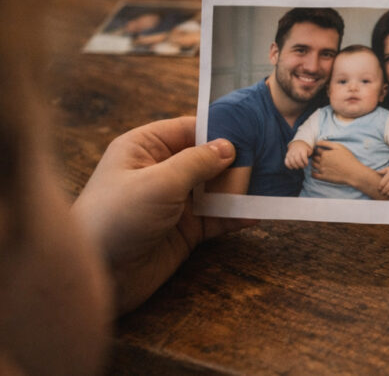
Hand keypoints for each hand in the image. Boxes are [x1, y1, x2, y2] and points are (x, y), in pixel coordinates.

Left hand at [71, 116, 255, 313]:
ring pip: (217, 188)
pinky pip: (218, 217)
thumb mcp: (158, 182)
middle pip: (208, 158)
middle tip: (273, 155)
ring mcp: (175, 202)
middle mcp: (161, 171)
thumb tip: (229, 147)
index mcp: (144, 148)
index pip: (189, 129)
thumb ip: (197, 162)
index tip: (254, 127)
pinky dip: (237, 215)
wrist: (98, 277)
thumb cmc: (116, 218)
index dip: (220, 128)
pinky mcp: (186, 231)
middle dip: (237, 159)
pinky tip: (260, 212)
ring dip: (241, 188)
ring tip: (274, 182)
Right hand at [285, 141, 311, 168]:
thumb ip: (310, 154)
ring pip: (292, 161)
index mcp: (302, 149)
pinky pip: (286, 162)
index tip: (307, 164)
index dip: (305, 162)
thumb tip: (307, 159)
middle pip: (297, 160)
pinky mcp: (287, 156)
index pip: (304, 156)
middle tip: (303, 166)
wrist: (297, 144)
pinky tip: (292, 168)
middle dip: (301, 165)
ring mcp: (290, 153)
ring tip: (298, 167)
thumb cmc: (304, 149)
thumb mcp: (309, 150)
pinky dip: (289, 166)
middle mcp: (295, 151)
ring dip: (295, 166)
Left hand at [310, 140, 370, 185]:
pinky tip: (318, 171)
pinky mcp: (323, 177)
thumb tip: (318, 142)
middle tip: (323, 158)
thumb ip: (328, 144)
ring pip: (313, 164)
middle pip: (314, 157)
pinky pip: (313, 175)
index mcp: (325, 153)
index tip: (323, 152)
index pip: (317, 150)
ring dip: (314, 163)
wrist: (353, 173)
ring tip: (321, 163)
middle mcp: (322, 161)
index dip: (319, 150)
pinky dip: (313, 172)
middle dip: (316, 156)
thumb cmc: (348, 159)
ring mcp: (322, 170)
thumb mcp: (340, 147)